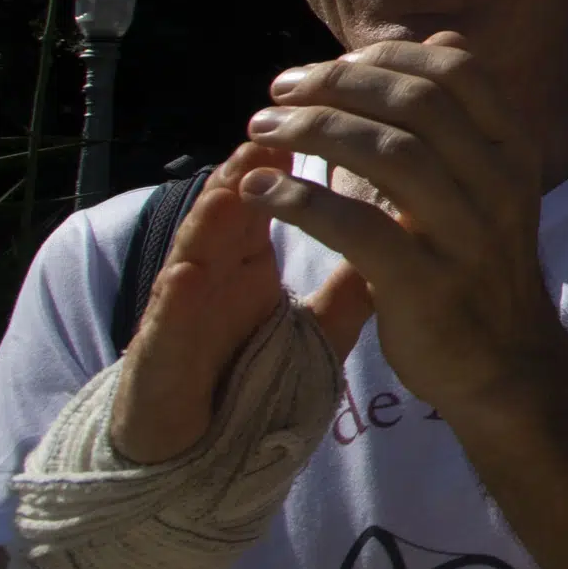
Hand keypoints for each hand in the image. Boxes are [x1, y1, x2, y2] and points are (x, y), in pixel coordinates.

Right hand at [108, 143, 373, 464]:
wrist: (192, 453)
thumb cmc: (247, 378)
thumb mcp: (315, 328)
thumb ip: (356, 284)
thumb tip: (408, 236)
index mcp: (248, 261)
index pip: (278, 194)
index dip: (303, 156)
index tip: (341, 115)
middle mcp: (214, 273)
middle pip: (237, 207)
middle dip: (257, 161)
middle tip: (286, 115)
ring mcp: (183, 310)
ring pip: (198, 250)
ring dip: (214, 211)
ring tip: (237, 172)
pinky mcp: (159, 358)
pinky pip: (168, 325)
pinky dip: (177, 297)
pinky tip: (188, 274)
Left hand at [238, 35, 559, 421]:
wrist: (506, 363)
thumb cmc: (481, 264)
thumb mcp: (491, 181)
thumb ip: (460, 115)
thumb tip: (437, 41)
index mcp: (513, 150)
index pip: (453, 71)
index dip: (382, 58)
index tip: (324, 67)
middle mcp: (499, 183)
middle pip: (413, 103)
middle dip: (335, 86)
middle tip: (277, 94)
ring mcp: (466, 234)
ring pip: (385, 153)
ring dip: (311, 130)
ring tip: (261, 131)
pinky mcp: (426, 284)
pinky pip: (356, 226)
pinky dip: (301, 199)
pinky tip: (261, 190)